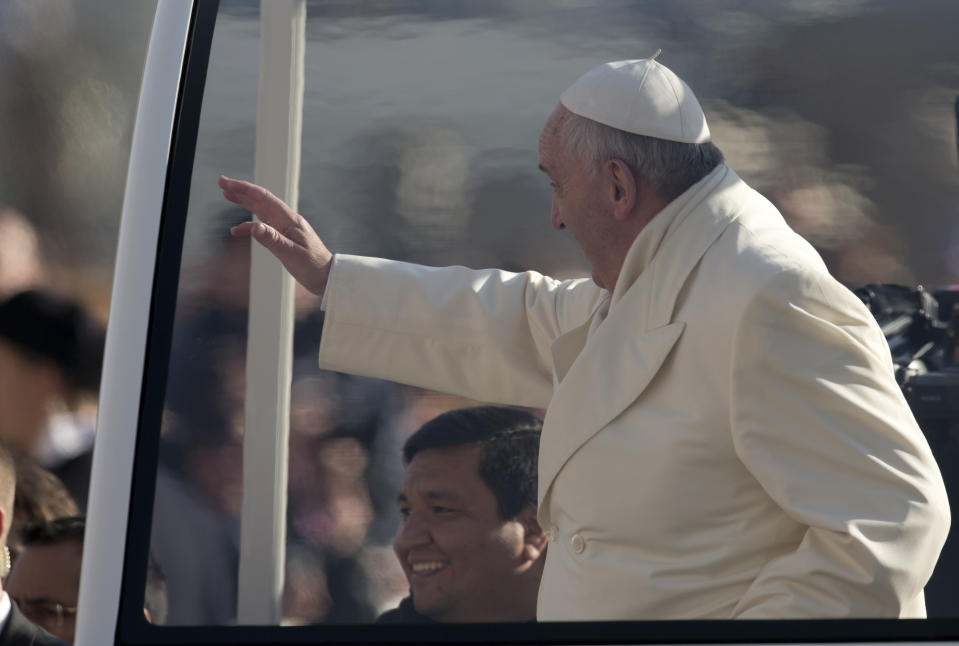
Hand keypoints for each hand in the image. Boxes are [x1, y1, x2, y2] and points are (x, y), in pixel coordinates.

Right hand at [219, 176, 332, 295]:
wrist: (327, 277)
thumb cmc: (312, 267)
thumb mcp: (290, 254)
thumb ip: (272, 239)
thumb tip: (253, 226)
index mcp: (289, 220)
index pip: (263, 198)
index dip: (244, 189)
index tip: (227, 183)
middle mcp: (288, 220)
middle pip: (261, 200)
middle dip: (241, 190)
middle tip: (222, 182)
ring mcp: (287, 227)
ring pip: (262, 210)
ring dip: (244, 202)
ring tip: (227, 195)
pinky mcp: (286, 236)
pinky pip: (265, 224)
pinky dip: (250, 224)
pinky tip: (238, 229)